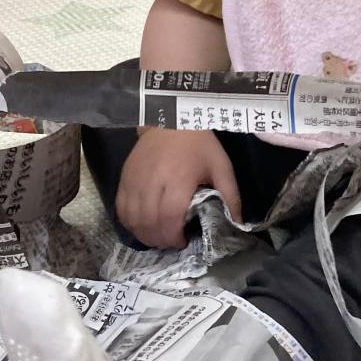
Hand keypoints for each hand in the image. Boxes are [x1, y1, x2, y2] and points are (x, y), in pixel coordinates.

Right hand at [115, 129, 242, 249]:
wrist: (172, 117)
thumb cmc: (199, 143)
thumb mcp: (222, 167)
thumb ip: (230, 197)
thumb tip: (239, 224)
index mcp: (179, 179)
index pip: (169, 218)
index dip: (174, 236)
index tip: (184, 241)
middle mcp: (153, 182)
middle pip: (150, 223)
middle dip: (161, 240)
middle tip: (172, 243)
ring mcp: (135, 180)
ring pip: (133, 219)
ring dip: (145, 235)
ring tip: (159, 237)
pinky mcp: (124, 178)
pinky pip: (121, 209)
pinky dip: (130, 223)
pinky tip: (143, 226)